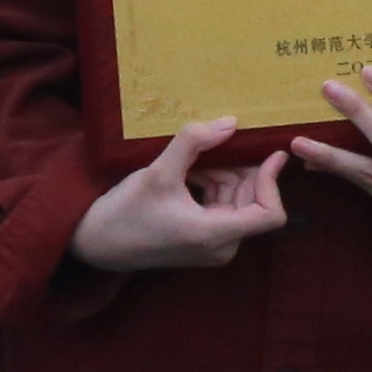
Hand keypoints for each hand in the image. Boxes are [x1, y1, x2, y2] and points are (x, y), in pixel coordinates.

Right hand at [72, 117, 291, 271]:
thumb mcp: (159, 171)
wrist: (98, 242)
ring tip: (193, 162)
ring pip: (238, 202)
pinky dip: (213, 187)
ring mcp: (213, 248)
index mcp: (214, 235)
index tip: (273, 154)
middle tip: (214, 148)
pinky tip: (190, 174)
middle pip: (253, 202)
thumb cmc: (126, 211)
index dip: (273, 182)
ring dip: (223, 176)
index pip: (270, 214)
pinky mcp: (204, 243)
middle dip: (240, 171)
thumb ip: (194, 142)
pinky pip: (223, 208)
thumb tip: (230, 122)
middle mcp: (221, 247)